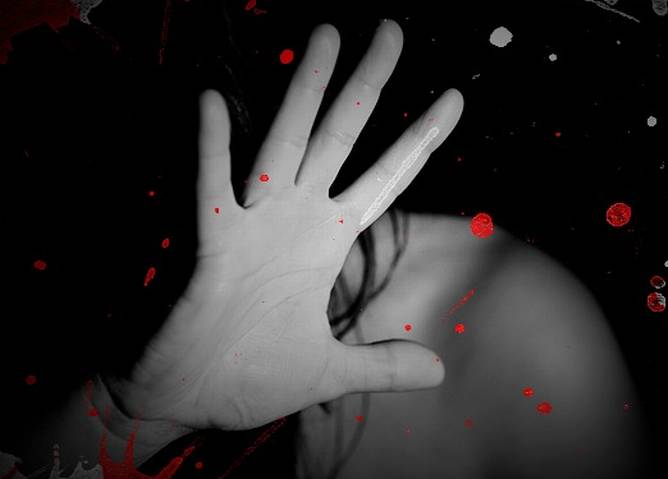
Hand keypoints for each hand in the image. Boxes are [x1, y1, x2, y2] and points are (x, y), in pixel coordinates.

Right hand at [104, 20, 462, 437]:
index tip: (452, 99)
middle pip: (339, 139)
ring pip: (284, 144)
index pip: (383, 178)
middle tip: (393, 30)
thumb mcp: (329, 372)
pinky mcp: (209, 248)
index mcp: (325, 243)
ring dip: (304, 92)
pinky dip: (212, 150)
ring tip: (326, 35)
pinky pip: (210, 190)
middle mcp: (295, 222)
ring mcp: (253, 228)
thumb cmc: (249, 378)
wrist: (183, 399)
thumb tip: (438, 371)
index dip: (418, 140)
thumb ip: (382, 365)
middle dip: (368, 86)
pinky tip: (214, 101)